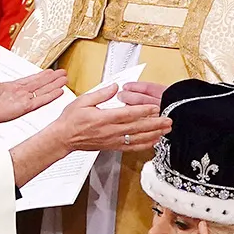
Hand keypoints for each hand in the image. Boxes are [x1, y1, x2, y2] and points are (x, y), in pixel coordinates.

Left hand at [0, 53, 65, 133]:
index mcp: (11, 88)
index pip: (30, 80)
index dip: (41, 76)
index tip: (51, 72)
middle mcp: (19, 95)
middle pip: (40, 85)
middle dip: (52, 79)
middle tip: (63, 74)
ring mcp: (23, 102)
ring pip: (43, 92)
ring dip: (54, 86)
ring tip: (65, 80)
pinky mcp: (25, 108)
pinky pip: (41, 101)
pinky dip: (51, 96)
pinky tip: (59, 91)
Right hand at [52, 84, 170, 153]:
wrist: (64, 138)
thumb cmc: (71, 120)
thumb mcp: (83, 101)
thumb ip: (101, 94)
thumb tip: (115, 87)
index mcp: (104, 118)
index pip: (128, 114)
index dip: (143, 111)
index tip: (155, 109)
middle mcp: (110, 131)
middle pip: (137, 127)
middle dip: (155, 124)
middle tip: (169, 121)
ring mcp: (112, 140)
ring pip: (137, 138)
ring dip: (153, 135)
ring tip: (166, 131)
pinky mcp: (112, 146)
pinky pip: (131, 147)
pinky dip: (144, 145)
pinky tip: (153, 142)